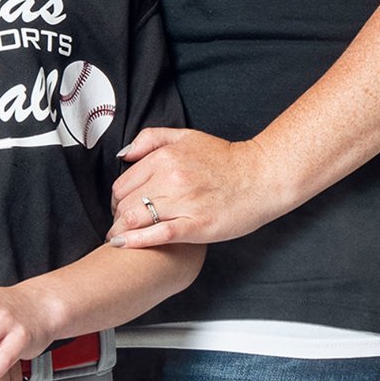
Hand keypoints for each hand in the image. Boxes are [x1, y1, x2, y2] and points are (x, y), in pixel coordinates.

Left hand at [107, 127, 287, 246]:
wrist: (262, 177)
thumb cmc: (226, 159)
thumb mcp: (186, 136)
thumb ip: (151, 139)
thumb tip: (124, 155)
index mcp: (165, 157)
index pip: (123, 183)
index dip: (117, 198)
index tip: (120, 206)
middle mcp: (171, 178)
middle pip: (125, 203)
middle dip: (117, 216)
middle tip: (120, 224)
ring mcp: (184, 203)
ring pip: (135, 219)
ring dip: (121, 231)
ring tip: (119, 237)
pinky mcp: (196, 226)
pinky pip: (157, 235)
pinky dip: (136, 241)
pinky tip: (124, 244)